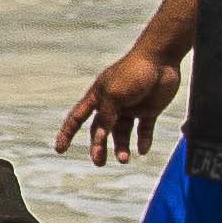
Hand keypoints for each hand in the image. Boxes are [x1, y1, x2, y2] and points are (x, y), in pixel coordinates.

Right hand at [56, 46, 178, 163]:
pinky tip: (142, 150)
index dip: (67, 133)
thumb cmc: (133, 73)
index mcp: (98, 97)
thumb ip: (106, 117)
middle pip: (100, 130)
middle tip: (99, 163)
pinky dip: (143, 141)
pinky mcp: (149, 110)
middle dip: (98, 147)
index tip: (60, 149)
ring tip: (124, 159)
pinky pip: (144, 130)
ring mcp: (131, 108)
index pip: (77, 118)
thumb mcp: (114, 95)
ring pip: (122, 133)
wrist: (162, 59)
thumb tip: (100, 138)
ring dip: (121, 147)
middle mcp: (112, 104)